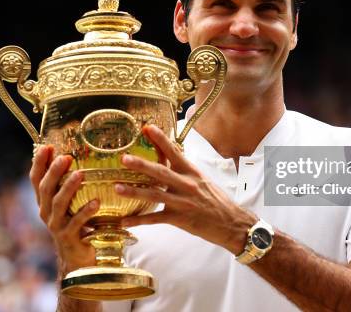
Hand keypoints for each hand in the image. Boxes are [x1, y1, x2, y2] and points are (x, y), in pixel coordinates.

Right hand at [29, 145, 98, 274]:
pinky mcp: (69, 237)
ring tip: (80, 174)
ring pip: (59, 204)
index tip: (46, 147)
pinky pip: (77, 223)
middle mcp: (46, 212)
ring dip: (69, 188)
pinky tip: (96, 202)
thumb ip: (67, 184)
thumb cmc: (75, 224)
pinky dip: (85, 212)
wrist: (76, 257)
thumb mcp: (68, 204)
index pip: (36, 179)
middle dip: (53, 172)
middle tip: (65, 157)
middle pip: (46, 189)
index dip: (39, 163)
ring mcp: (56, 225)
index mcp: (44, 201)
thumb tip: (70, 155)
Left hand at [115, 125, 256, 253]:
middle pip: (160, 172)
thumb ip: (185, 170)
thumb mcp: (203, 180)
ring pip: (154, 195)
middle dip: (141, 165)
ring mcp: (182, 202)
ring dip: (134, 191)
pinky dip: (140, 221)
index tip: (148, 128)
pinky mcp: (180, 219)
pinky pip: (156, 219)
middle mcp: (186, 184)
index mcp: (192, 172)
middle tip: (124, 158)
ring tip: (117, 188)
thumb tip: (170, 156)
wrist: (233, 223)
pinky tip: (125, 221)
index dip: (161, 139)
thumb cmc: (217, 201)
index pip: (174, 152)